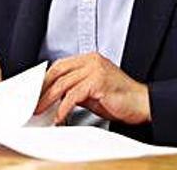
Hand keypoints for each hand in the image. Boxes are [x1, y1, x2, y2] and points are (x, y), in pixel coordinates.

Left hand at [35, 52, 150, 124]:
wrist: (143, 104)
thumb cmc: (120, 100)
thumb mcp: (92, 92)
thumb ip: (75, 89)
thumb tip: (55, 96)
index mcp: (90, 59)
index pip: (60, 65)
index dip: (45, 79)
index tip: (35, 92)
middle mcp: (92, 60)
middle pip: (58, 72)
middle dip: (42, 89)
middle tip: (34, 102)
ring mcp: (95, 69)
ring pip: (63, 83)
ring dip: (48, 99)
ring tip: (41, 110)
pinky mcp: (98, 81)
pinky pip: (73, 94)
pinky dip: (63, 107)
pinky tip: (59, 116)